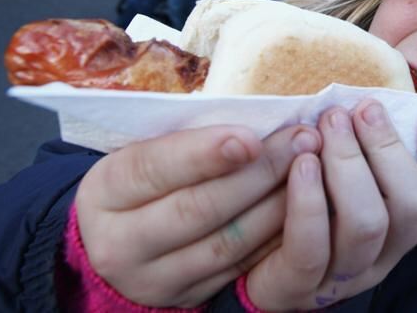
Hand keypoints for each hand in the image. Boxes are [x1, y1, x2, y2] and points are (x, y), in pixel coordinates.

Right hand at [74, 123, 320, 307]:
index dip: (205, 153)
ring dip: (279, 203)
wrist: (116, 243)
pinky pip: (243, 267)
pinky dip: (277, 235)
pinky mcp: (189, 298)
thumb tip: (256, 122)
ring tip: (311, 167)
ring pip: (228, 242)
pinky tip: (304, 205)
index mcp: (105, 191)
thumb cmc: (144, 180)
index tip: (250, 137)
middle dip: (258, 172)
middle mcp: (121, 243)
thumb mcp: (144, 152)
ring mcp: (155, 279)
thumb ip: (188, 140)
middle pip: (198, 208)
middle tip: (303, 140)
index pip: (155, 167)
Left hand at [245, 100, 416, 309]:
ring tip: (330, 123)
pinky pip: (311, 246)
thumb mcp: (330, 180)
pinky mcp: (297, 285)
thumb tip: (369, 103)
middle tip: (361, 109)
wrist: (239, 271)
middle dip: (389, 149)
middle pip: (413, 208)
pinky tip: (302, 162)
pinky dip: (309, 199)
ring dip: (351, 164)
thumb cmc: (291, 211)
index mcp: (395, 232)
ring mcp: (340, 276)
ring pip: (367, 224)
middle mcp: (379, 257)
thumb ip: (357, 151)